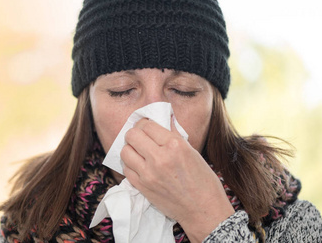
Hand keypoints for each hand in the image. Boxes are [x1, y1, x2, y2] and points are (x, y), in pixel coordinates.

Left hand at [120, 118, 234, 241]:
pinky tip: (139, 165)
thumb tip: (164, 117)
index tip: (148, 128)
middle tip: (141, 138)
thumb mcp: (192, 151)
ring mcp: (149, 173)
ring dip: (130, 149)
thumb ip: (174, 134)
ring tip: (138, 151)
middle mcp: (160, 158)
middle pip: (132, 135)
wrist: (203, 210)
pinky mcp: (142, 187)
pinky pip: (126, 168)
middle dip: (135, 134)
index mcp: (175, 145)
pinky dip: (130, 164)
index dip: (145, 124)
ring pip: (124, 151)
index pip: (147, 125)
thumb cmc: (202, 180)